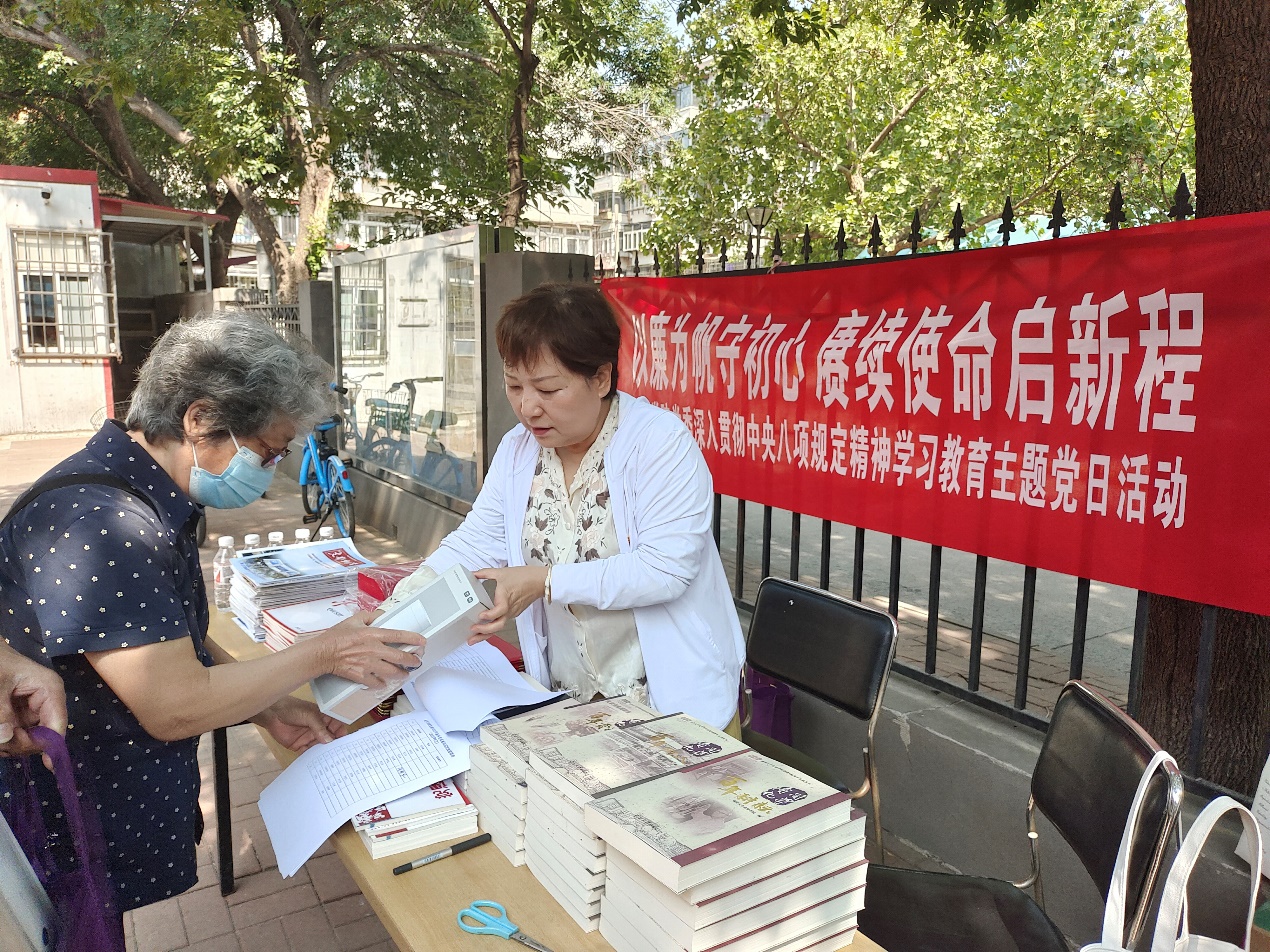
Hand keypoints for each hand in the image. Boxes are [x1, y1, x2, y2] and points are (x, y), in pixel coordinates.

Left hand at [0, 646, 67, 767]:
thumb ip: (1, 712)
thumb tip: (6, 738)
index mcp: (49, 690)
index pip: (57, 724)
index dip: (53, 746)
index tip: (47, 766)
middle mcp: (45, 703)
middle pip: (42, 738)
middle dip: (20, 744)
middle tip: (0, 739)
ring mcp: (32, 711)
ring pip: (27, 741)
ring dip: (9, 744)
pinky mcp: (20, 716)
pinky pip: (16, 736)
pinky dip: (5, 741)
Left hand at [254, 696, 346, 752]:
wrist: (272, 714)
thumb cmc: (292, 709)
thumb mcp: (309, 715)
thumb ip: (319, 727)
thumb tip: (329, 740)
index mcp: (324, 718)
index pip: (337, 726)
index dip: (341, 733)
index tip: (345, 741)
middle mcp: (319, 729)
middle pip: (330, 739)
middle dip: (334, 745)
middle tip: (339, 754)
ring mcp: (310, 738)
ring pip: (321, 747)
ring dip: (324, 753)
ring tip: (329, 761)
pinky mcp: (300, 746)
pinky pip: (309, 754)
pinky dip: (313, 758)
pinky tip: (316, 763)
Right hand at [313, 611, 425, 687]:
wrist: (322, 653)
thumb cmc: (337, 636)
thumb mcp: (354, 620)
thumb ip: (371, 616)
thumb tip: (383, 614)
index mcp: (373, 634)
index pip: (398, 636)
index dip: (413, 639)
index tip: (422, 642)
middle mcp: (374, 650)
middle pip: (400, 657)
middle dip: (412, 660)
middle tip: (417, 661)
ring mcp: (368, 664)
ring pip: (392, 672)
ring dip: (401, 673)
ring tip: (405, 673)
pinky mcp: (361, 676)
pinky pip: (376, 683)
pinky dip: (382, 684)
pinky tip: (384, 683)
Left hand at [470, 566, 548, 642]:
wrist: (539, 582)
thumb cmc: (524, 577)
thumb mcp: (501, 572)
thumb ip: (484, 573)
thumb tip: (473, 574)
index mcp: (506, 598)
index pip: (499, 611)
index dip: (489, 615)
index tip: (480, 616)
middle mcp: (509, 609)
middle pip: (498, 625)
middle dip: (484, 631)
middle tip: (472, 630)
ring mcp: (512, 613)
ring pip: (499, 627)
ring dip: (486, 634)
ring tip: (473, 638)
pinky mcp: (513, 614)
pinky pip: (501, 623)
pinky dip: (492, 629)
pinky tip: (483, 631)